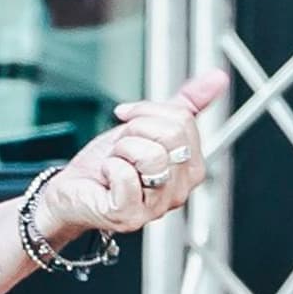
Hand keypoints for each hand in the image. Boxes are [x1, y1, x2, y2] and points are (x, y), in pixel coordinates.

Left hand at [33, 70, 230, 245]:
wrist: (75, 188)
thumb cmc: (109, 163)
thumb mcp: (147, 125)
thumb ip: (186, 104)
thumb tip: (218, 77)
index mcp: (191, 168)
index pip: (183, 121)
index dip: (148, 112)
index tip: (129, 122)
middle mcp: (179, 191)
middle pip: (170, 135)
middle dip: (134, 130)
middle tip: (121, 147)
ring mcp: (156, 207)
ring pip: (151, 155)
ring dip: (121, 150)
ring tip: (116, 163)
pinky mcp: (129, 216)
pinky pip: (126, 175)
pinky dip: (109, 168)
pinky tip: (107, 177)